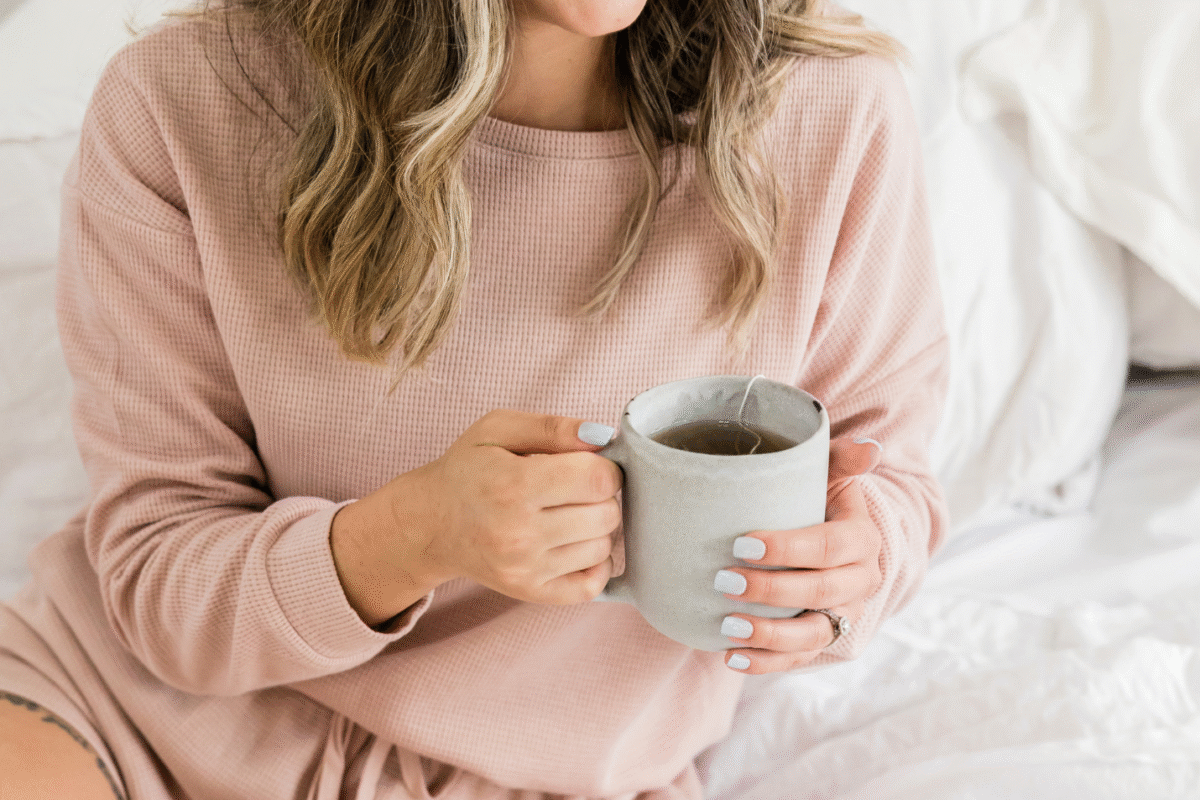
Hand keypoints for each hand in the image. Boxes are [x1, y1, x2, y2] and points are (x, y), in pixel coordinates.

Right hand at [331, 410, 622, 625]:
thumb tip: (603, 438)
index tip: (590, 465)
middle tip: (576, 489)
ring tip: (568, 514)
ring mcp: (525, 568)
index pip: (599, 480)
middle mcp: (519, 533)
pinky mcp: (529, 592)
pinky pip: (592, 585)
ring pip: (603, 547)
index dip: (606, 468)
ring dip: (596, 528)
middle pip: (606, 515)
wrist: (431, 523)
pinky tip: (576, 544)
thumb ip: (553, 427)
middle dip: (602, 496)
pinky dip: (596, 564)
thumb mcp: (499, 429)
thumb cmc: (468, 470)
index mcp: (514, 485)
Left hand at [716, 436, 883, 673]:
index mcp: (861, 538)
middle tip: (724, 580)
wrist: (833, 541)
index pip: (828, 546)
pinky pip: (798, 658)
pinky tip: (731, 657)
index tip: (741, 543)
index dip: (787, 548)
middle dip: (770, 589)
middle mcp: (860, 580)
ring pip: (812, 633)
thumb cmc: (819, 500)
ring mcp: (843, 614)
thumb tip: (870, 448)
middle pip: (819, 591)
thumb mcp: (829, 475)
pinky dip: (766, 663)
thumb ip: (840, 458)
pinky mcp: (824, 637)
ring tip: (727, 626)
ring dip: (768, 634)